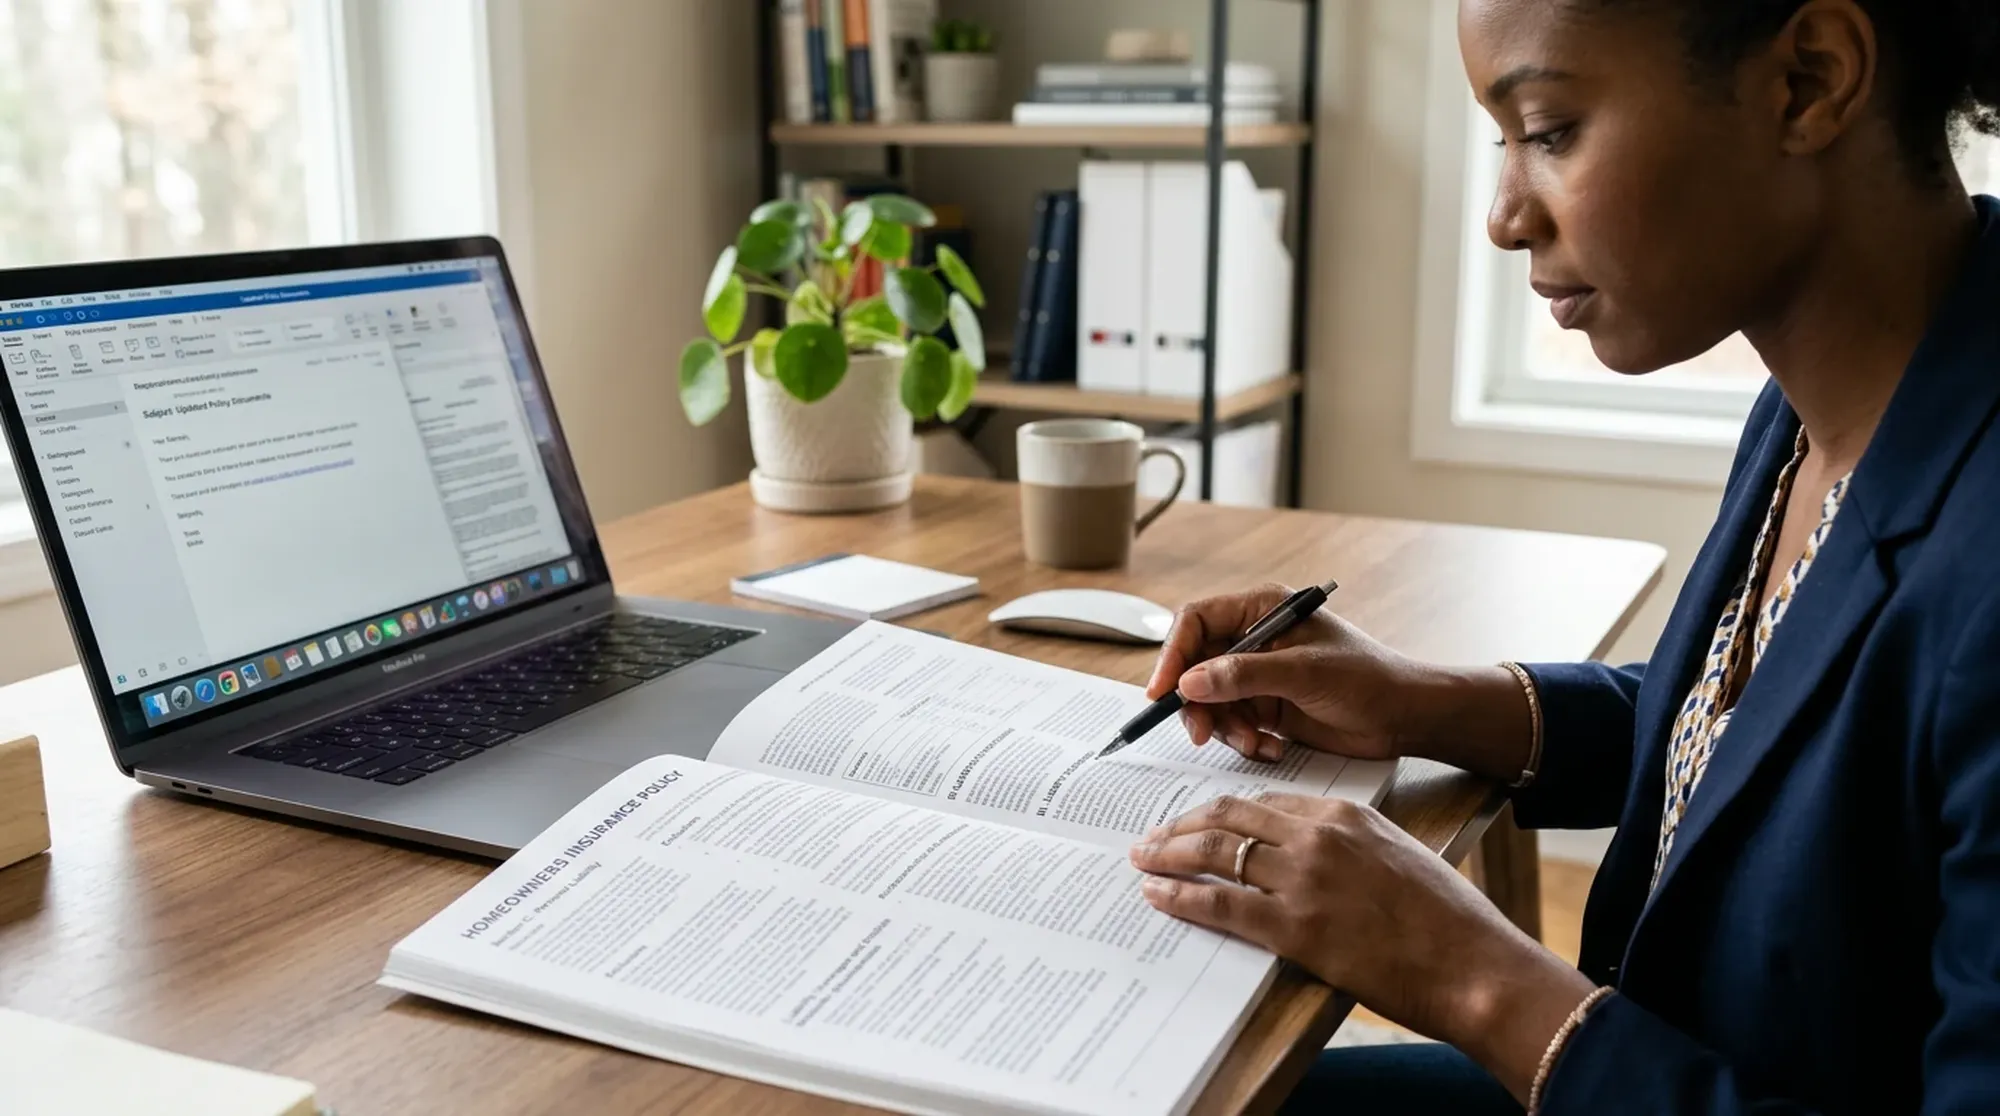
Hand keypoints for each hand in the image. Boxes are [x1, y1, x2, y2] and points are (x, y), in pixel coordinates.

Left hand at [1128, 792, 1596, 1100]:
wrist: (1474, 965)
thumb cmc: (1448, 920)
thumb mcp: (1398, 856)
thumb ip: (1351, 846)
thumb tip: (1311, 858)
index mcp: (1344, 814)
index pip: (1263, 802)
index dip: (1220, 810)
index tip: (1197, 819)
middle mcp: (1318, 836)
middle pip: (1228, 817)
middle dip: (1182, 824)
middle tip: (1153, 835)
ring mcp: (1303, 880)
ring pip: (1215, 853)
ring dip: (1169, 854)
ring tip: (1144, 859)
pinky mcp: (1295, 927)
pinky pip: (1220, 903)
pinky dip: (1180, 896)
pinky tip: (1157, 895)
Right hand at [1146, 583, 1435, 763]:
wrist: (1405, 717)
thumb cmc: (1368, 679)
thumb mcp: (1303, 673)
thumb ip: (1243, 675)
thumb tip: (1188, 682)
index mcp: (1260, 609)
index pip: (1196, 621)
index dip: (1172, 655)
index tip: (1163, 692)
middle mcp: (1253, 638)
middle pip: (1195, 665)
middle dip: (1196, 701)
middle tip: (1202, 732)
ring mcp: (1257, 674)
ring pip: (1209, 700)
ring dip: (1223, 726)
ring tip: (1254, 742)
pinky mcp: (1265, 707)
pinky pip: (1231, 723)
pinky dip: (1243, 740)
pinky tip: (1271, 747)